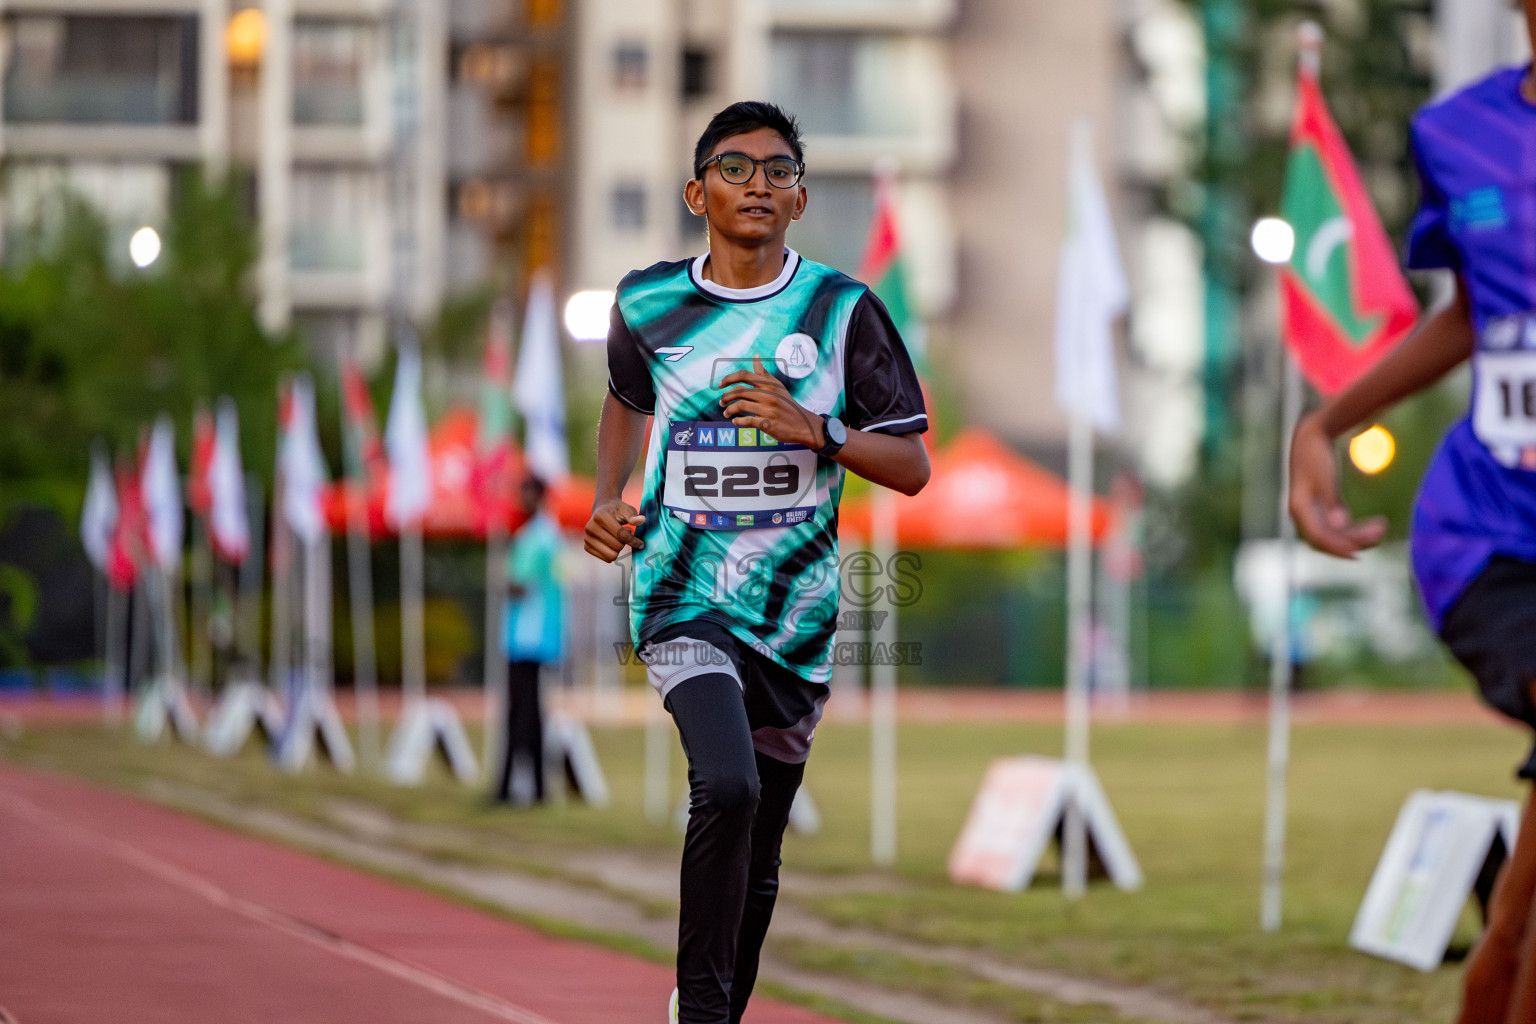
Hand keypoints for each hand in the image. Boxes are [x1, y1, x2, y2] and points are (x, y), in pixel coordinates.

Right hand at [585, 498, 644, 562]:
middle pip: (617, 547)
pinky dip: (612, 553)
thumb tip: (642, 520)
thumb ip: (634, 517)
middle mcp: (590, 527)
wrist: (602, 510)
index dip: (634, 541)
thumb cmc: (617, 510)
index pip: (621, 535)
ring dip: (618, 550)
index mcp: (600, 516)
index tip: (641, 544)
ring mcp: (587, 538)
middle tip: (625, 537)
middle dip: (625, 544)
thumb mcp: (627, 510)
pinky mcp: (586, 546)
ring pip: (611, 555)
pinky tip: (611, 544)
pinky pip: (605, 559)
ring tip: (618, 540)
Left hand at [718, 355, 823, 447]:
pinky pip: (746, 421)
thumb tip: (755, 356)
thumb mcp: (777, 386)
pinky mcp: (768, 423)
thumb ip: (763, 373)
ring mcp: (768, 409)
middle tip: (722, 402)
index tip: (720, 385)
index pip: (744, 375)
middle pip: (739, 391)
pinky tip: (735, 421)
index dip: (729, 379)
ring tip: (726, 413)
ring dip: (729, 410)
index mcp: (769, 384)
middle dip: (726, 396)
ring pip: (740, 405)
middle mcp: (768, 395)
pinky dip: (737, 421)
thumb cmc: (788, 404)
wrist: (803, 424)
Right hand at [1288, 413, 1386, 557]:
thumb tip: (1339, 526)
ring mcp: (1313, 512)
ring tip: (1382, 527)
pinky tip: (1373, 525)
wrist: (1310, 437)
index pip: (1318, 538)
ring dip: (1357, 535)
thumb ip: (1332, 503)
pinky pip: (1339, 526)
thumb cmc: (1316, 455)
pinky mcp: (1323, 507)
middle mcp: (1304, 515)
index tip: (1358, 554)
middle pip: (1328, 539)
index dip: (1337, 548)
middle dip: (1353, 540)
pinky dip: (1355, 528)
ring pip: (1335, 534)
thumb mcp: (1325, 478)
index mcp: (1299, 509)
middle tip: (1380, 532)